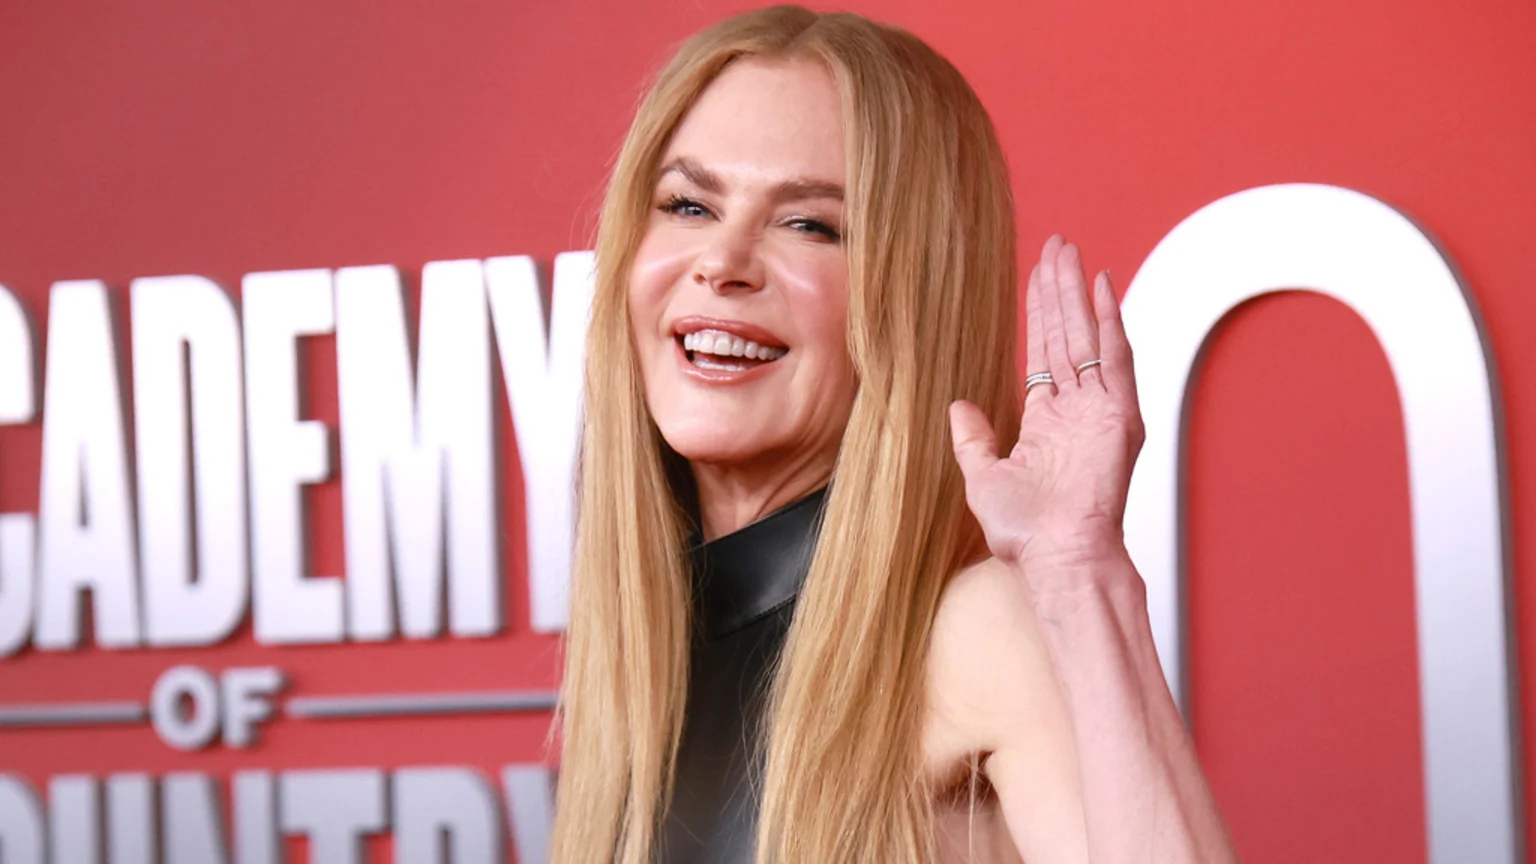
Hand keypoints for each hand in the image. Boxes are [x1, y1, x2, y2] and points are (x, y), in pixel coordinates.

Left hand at [949, 235, 1145, 584]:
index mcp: (1048, 421)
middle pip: (1066, 334)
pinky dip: (1111, 321)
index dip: (1041, 312)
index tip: (1038, 276)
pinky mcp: (1120, 416)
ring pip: (1088, 336)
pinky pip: (1115, 359)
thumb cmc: (1026, 533)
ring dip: (1079, 293)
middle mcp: (1077, 410)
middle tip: (1056, 244)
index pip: (1044, 352)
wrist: (1057, 557)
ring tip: (1070, 252)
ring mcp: (1101, 410)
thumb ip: (972, 439)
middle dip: (1059, 289)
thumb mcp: (982, 477)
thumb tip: (959, 406)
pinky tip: (1102, 287)